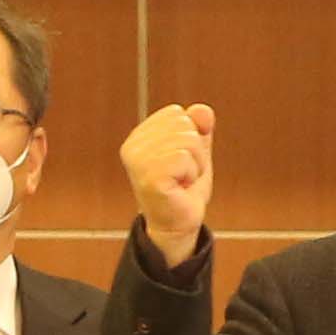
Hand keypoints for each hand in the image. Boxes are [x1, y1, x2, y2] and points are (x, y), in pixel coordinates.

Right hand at [124, 102, 218, 266]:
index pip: (177, 113)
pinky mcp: (149, 176)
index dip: (191, 137)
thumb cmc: (185, 188)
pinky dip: (192, 174)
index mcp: (139, 136)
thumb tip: (202, 110)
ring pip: (188, 140)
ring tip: (182, 181)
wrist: (178, 224)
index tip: (181, 162)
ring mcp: (139, 161)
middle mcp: (133, 146)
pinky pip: (185, 157)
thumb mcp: (196, 151)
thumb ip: (199, 127)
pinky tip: (180, 188)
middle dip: (196, 151)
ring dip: (195, 164)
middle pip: (184, 124)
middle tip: (183, 175)